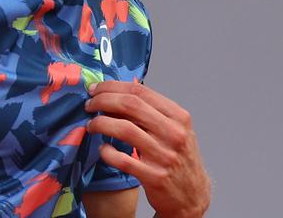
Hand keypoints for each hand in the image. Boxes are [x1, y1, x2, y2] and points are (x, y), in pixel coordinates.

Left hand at [85, 81, 210, 217]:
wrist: (193, 195)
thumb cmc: (179, 158)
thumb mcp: (174, 129)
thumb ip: (151, 111)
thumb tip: (116, 93)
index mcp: (178, 117)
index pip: (140, 91)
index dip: (113, 86)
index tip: (96, 88)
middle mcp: (173, 133)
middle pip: (130, 105)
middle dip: (103, 100)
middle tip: (89, 104)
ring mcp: (164, 155)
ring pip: (124, 129)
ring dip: (101, 123)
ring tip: (92, 125)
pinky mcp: (154, 177)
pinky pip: (122, 160)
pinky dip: (107, 152)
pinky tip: (103, 149)